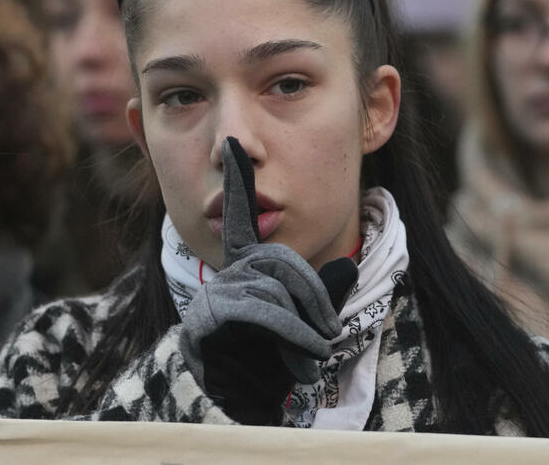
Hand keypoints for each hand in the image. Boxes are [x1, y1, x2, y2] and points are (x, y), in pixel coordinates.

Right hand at [179, 137, 357, 423]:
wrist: (257, 401)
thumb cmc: (284, 354)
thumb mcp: (312, 319)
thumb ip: (326, 291)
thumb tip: (345, 265)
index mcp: (248, 264)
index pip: (242, 216)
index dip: (240, 180)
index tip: (236, 147)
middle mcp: (226, 275)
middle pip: (274, 261)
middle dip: (309, 296)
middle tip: (325, 333)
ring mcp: (213, 300)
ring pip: (269, 291)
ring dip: (302, 327)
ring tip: (312, 353)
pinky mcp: (203, 327)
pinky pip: (258, 315)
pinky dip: (289, 335)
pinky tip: (297, 361)